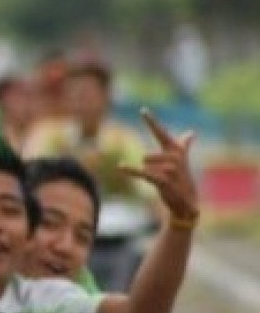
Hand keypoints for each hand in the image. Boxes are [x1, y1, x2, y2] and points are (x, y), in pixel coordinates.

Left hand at [119, 108, 198, 222]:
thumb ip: (184, 146)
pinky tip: (120, 166)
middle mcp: (175, 159)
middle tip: (155, 167)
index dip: (152, 122)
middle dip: (153, 158)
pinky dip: (131, 171)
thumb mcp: (182, 161)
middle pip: (157, 151)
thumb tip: (191, 132)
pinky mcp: (164, 182)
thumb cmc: (181, 180)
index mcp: (176, 152)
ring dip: (149, 169)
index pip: (162, 133)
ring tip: (153, 173)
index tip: (143, 110)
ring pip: (153, 164)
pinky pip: (145, 174)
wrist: (186, 202)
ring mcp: (171, 170)